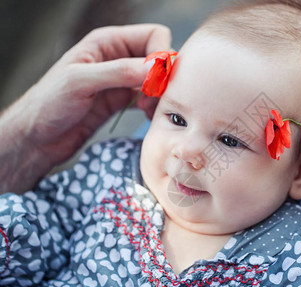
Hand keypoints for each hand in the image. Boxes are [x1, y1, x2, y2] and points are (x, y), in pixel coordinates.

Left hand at [0, 24, 170, 192]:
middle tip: (152, 99)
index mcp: (107, 42)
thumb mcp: (81, 82)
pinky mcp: (122, 101)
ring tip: (147, 110)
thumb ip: (119, 72)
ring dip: (160, 94)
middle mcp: (118, 57)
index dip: (161, 55)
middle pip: (159, 58)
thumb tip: (156, 68)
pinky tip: (146, 116)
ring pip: (157, 80)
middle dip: (162, 78)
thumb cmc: (49, 104)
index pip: (153, 35)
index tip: (156, 81)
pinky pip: (149, 98)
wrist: (37, 138)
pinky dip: (154, 106)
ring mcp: (121, 80)